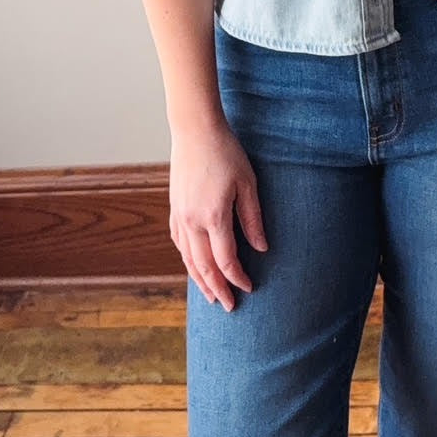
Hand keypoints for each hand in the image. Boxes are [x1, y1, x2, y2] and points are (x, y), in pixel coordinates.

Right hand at [169, 123, 268, 311]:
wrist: (195, 131)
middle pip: (204, 266)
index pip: (226, 260)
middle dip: (218, 288)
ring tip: (210, 295)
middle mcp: (192, 221)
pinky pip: (179, 243)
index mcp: (213, 216)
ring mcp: (180, 215)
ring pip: (187, 258)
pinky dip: (187, 260)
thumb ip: (253, 218)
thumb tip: (261, 248)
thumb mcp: (248, 183)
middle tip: (229, 306)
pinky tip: (194, 266)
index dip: (238, 278)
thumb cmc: (226, 153)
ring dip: (199, 280)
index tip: (249, 287)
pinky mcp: (174, 208)